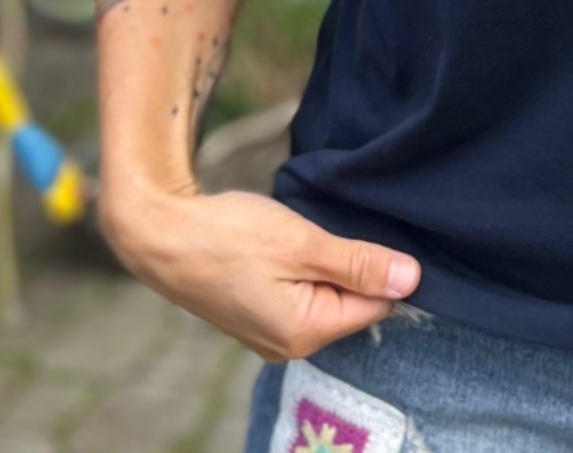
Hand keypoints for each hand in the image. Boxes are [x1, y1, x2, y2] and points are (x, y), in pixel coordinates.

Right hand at [102, 184, 419, 360]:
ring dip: (328, 264)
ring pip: (327, 297)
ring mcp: (270, 334)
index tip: (367, 231)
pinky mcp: (257, 315)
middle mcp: (289, 345)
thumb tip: (412, 278)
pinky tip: (292, 244)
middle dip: (352, 266)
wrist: (160, 233)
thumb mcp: (301, 243)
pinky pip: (302, 295)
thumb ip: (358, 263)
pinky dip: (306, 269)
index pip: (375, 306)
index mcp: (304, 334)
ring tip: (308, 233)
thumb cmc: (228, 235)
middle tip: (331, 227)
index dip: (381, 267)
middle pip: (351, 304)